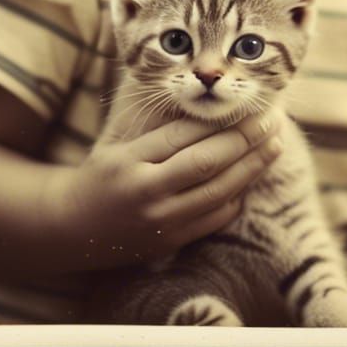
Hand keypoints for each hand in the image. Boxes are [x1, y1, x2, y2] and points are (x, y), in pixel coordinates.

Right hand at [47, 110, 283, 268]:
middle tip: (273, 119)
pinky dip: (237, 195)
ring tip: (275, 144)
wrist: (71, 227)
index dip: (219, 119)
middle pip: (206, 163)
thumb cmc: (101, 174)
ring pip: (217, 192)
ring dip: (252, 167)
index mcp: (129, 161)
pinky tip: (252, 175)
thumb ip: (159, 127)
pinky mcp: (170, 243)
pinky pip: (214, 218)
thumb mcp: (120, 143)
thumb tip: (209, 105)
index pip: (182, 135)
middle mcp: (145, 193)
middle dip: (245, 139)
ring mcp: (159, 222)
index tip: (247, 103)